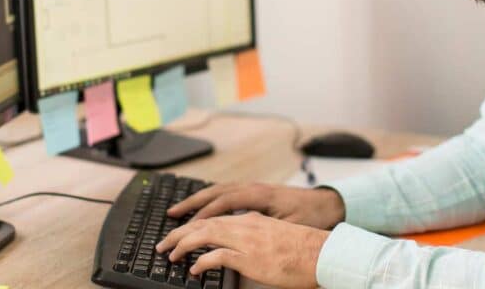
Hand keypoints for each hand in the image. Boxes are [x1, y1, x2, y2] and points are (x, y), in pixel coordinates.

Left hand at [156, 212, 329, 288]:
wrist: (321, 252)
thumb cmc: (302, 249)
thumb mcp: (272, 237)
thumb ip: (253, 237)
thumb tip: (236, 249)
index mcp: (250, 218)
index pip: (214, 217)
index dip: (193, 224)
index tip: (178, 232)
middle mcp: (245, 223)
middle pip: (203, 222)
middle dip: (179, 232)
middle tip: (163, 243)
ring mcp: (246, 239)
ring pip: (205, 234)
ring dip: (183, 243)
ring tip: (170, 254)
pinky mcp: (249, 256)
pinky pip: (217, 256)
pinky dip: (201, 260)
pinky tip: (193, 268)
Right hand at [167, 182, 344, 228]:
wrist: (327, 203)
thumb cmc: (310, 216)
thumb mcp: (288, 227)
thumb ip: (263, 230)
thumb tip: (238, 239)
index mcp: (258, 194)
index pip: (223, 202)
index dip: (203, 215)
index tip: (187, 228)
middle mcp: (252, 187)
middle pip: (214, 192)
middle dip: (190, 203)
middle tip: (170, 215)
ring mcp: (252, 187)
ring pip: (217, 190)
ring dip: (197, 199)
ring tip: (178, 210)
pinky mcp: (255, 192)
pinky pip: (225, 192)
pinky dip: (209, 199)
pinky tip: (202, 208)